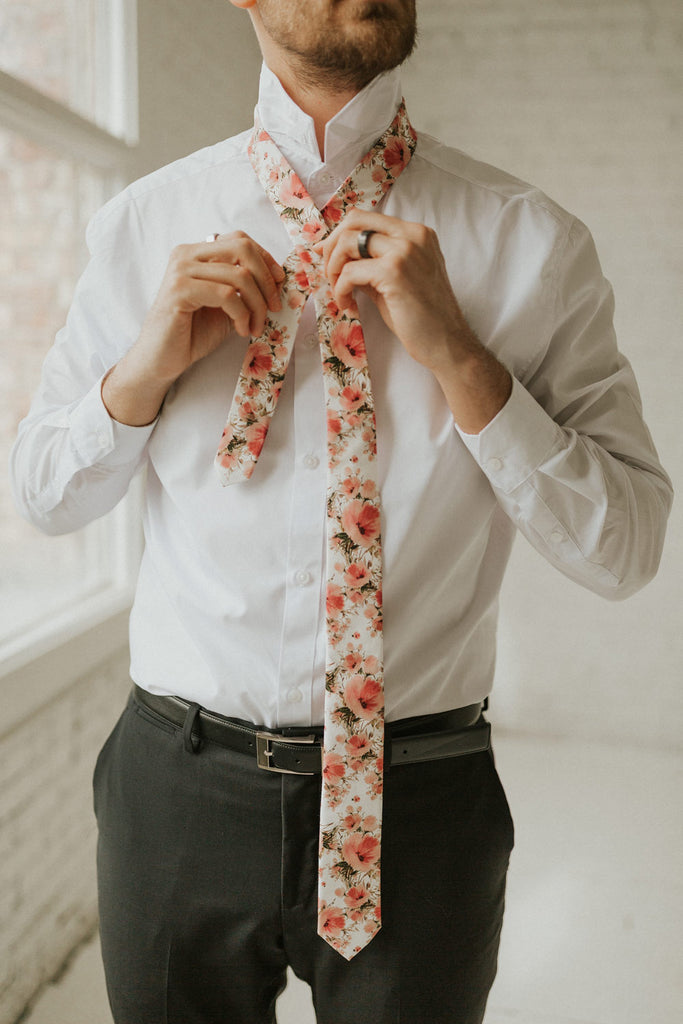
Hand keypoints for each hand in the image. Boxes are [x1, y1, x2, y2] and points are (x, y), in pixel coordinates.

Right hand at [103, 232, 283, 424]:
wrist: (162, 359)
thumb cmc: (194, 333)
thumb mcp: (228, 305)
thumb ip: (246, 288)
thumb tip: (280, 278)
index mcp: (197, 253)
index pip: (240, 240)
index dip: (266, 259)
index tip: (280, 284)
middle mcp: (186, 255)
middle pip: (243, 249)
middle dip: (266, 280)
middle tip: (273, 308)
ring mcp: (181, 270)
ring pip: (239, 275)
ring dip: (256, 305)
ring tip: (255, 327)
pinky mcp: (179, 291)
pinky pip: (225, 295)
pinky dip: (242, 314)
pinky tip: (241, 329)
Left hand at [315, 210, 510, 432]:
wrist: (447, 343)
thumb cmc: (422, 317)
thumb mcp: (395, 280)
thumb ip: (372, 262)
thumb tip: (334, 254)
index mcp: (416, 233)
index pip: (367, 218)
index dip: (340, 236)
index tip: (328, 258)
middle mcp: (412, 234)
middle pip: (354, 220)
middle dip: (331, 246)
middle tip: (329, 274)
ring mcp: (404, 250)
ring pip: (348, 242)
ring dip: (333, 269)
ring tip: (340, 293)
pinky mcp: (393, 272)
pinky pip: (350, 272)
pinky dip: (341, 290)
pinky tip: (348, 306)